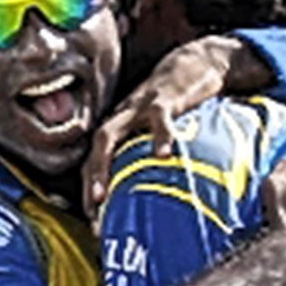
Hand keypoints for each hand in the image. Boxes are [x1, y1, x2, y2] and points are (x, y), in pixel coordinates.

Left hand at [83, 34, 244, 215]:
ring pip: (109, 133)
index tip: (94, 224)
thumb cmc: (176, 106)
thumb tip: (155, 199)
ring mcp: (138, 107)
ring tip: (106, 195)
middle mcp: (121, 119)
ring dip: (103, 164)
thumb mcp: (158, 131)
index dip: (90, 191)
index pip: (93, 161)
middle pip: (92, 150)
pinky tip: (164, 156)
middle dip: (88, 181)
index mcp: (119, 129)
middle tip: (91, 210)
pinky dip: (159, 135)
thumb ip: (151, 158)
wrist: (196, 61)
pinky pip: (159, 117)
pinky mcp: (164, 97)